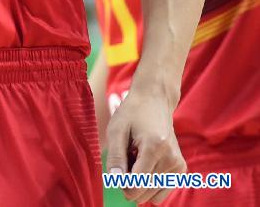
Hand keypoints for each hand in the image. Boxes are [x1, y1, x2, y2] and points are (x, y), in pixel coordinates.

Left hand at [105, 87, 185, 204]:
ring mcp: (178, 165)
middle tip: (127, 158)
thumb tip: (115, 181)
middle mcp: (171, 158)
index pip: (137, 185)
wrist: (154, 100)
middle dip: (131, 183)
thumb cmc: (132, 114)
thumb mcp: (116, 129)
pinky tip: (146, 162)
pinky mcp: (181, 169)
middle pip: (145, 193)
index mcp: (154, 147)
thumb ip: (115, 156)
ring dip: (141, 183)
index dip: (122, 184)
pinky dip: (151, 182)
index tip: (117, 170)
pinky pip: (161, 191)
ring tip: (137, 159)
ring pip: (153, 195)